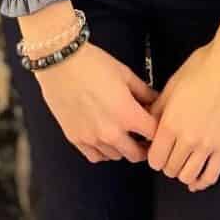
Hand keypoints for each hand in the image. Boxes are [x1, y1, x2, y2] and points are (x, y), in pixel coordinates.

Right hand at [34, 40, 159, 163]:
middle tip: (143, 136)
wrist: (61, 62)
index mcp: (127, 114)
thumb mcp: (125, 73)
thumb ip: (143, 91)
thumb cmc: (91, 64)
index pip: (153, 134)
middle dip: (144, 146)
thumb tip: (155, 100)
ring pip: (116, 156)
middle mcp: (111, 131)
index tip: (156, 127)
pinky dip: (103, 152)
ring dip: (123, 148)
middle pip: (136, 154)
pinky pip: (95, 157)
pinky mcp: (76, 139)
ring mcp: (92, 138)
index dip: (158, 130)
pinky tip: (104, 139)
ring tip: (122, 133)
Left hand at [146, 22, 219, 192]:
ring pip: (188, 175)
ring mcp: (207, 145)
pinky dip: (202, 182)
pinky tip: (198, 180)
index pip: (154, 158)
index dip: (153, 157)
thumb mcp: (172, 84)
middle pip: (170, 169)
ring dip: (183, 172)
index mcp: (170, 123)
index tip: (156, 151)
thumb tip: (149, 121)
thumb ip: (159, 107)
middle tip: (170, 154)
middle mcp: (187, 139)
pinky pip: (212, 175)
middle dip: (167, 164)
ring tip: (183, 162)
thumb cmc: (202, 68)